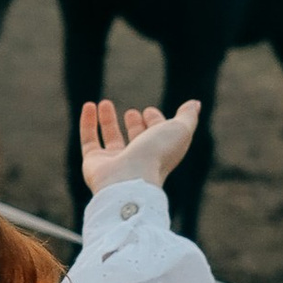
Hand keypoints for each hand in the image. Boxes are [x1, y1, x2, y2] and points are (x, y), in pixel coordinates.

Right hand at [80, 95, 201, 194]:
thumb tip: (195, 104)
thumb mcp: (179, 130)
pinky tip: (88, 105)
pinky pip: (88, 139)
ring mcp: (114, 163)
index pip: (157, 137)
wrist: (129, 179)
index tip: (150, 111)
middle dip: (135, 125)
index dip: (156, 123)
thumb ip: (187, 117)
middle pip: (136, 141)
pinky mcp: (93, 162)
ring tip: (104, 103)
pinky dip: (87, 122)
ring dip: (108, 121)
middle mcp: (137, 160)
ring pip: (111, 139)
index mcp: (159, 155)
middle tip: (133, 113)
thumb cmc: (157, 155)